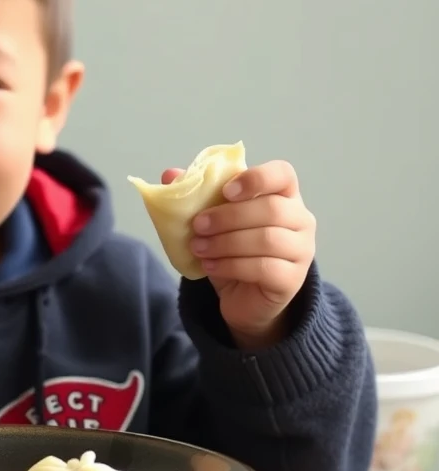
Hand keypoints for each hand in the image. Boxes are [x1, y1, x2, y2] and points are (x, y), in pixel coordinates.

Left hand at [161, 161, 315, 349]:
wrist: (243, 295)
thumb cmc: (233, 249)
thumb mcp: (213, 221)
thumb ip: (195, 195)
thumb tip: (169, 174)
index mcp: (283, 195)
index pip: (283, 174)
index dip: (256, 178)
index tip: (225, 192)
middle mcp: (300, 220)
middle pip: (272, 208)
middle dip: (228, 217)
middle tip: (198, 226)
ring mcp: (301, 251)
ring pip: (268, 239)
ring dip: (225, 242)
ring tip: (198, 248)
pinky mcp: (292, 279)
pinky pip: (264, 268)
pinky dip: (231, 265)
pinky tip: (210, 266)